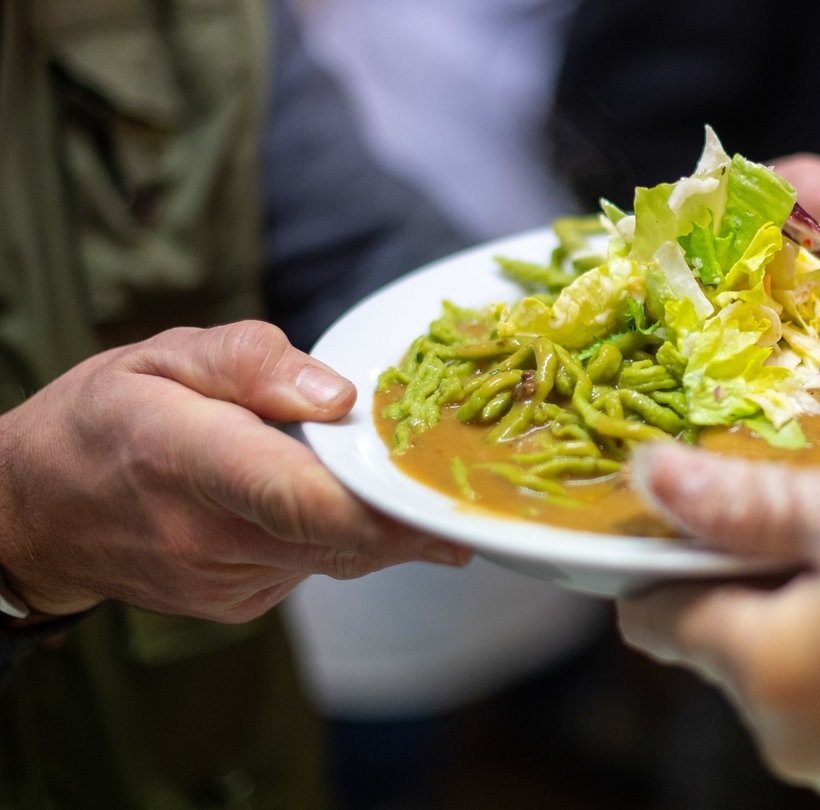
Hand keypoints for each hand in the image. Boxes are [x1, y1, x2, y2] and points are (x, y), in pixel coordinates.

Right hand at [0, 321, 469, 622]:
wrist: (36, 513)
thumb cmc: (105, 419)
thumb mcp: (165, 356)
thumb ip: (254, 363)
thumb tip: (339, 396)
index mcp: (186, 458)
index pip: (297, 496)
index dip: (381, 507)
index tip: (446, 505)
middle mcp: (207, 535)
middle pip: (340, 534)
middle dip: (412, 512)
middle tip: (471, 483)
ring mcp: (226, 581)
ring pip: (340, 552)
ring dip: (381, 518)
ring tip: (410, 474)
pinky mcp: (241, 603)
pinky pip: (318, 563)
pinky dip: (341, 532)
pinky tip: (334, 498)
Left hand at [617, 442, 819, 800]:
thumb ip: (745, 500)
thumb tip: (653, 477)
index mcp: (761, 665)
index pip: (652, 614)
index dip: (671, 556)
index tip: (716, 512)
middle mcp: (775, 728)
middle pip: (713, 639)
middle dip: (748, 578)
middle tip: (818, 524)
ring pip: (770, 665)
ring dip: (797, 610)